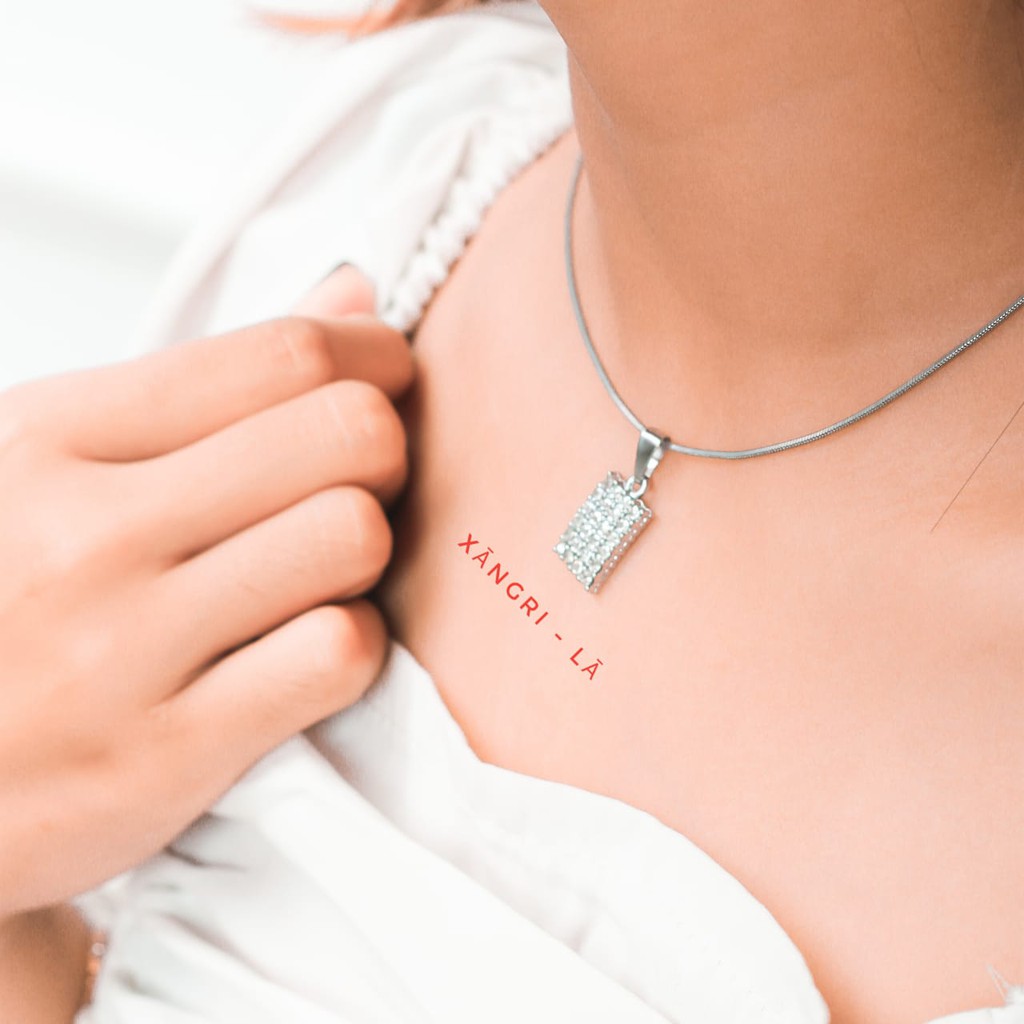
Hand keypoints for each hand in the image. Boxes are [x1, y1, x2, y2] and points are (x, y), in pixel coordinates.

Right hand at [0, 265, 413, 915]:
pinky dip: (348, 647)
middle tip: (356, 482)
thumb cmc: (0, 596)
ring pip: (353, 537)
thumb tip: (351, 296)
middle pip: (346, 434)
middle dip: (383, 451)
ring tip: (321, 571)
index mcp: (55, 436)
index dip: (372, 357)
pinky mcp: (166, 754)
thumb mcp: (55, 459)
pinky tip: (305, 650)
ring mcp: (124, 649)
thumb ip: (212, 380)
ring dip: (365, 553)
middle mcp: (88, 533)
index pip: (283, 353)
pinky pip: (336, 655)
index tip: (382, 380)